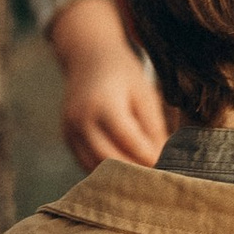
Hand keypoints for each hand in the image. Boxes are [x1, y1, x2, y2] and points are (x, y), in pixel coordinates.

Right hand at [52, 0, 167, 166]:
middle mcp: (81, 118)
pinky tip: (123, 167)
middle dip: (133, 169)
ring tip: (141, 173)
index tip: (165, 165)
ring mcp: (70, 129)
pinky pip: (86, 162)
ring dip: (118, 174)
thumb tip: (160, 159)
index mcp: (104, 103)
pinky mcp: (67, 137)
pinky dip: (104, 169)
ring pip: (95, 165)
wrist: (89, 59)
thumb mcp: (144, 94)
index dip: (148, 156)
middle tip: (154, 174)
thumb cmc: (123, 75)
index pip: (128, 140)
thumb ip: (153, 126)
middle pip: (109, 157)